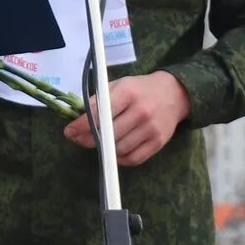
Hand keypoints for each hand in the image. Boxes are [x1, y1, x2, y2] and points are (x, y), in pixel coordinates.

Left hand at [64, 72, 191, 166]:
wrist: (174, 93)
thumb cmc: (141, 89)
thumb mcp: (120, 85)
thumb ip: (99, 100)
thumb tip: (77, 118)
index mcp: (128, 93)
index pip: (99, 113)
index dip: (81, 125)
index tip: (69, 131)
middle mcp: (141, 111)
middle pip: (108, 134)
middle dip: (88, 139)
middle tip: (79, 140)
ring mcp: (151, 128)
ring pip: (119, 149)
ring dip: (104, 150)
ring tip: (98, 144)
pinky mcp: (159, 142)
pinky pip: (134, 159)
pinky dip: (120, 159)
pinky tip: (114, 152)